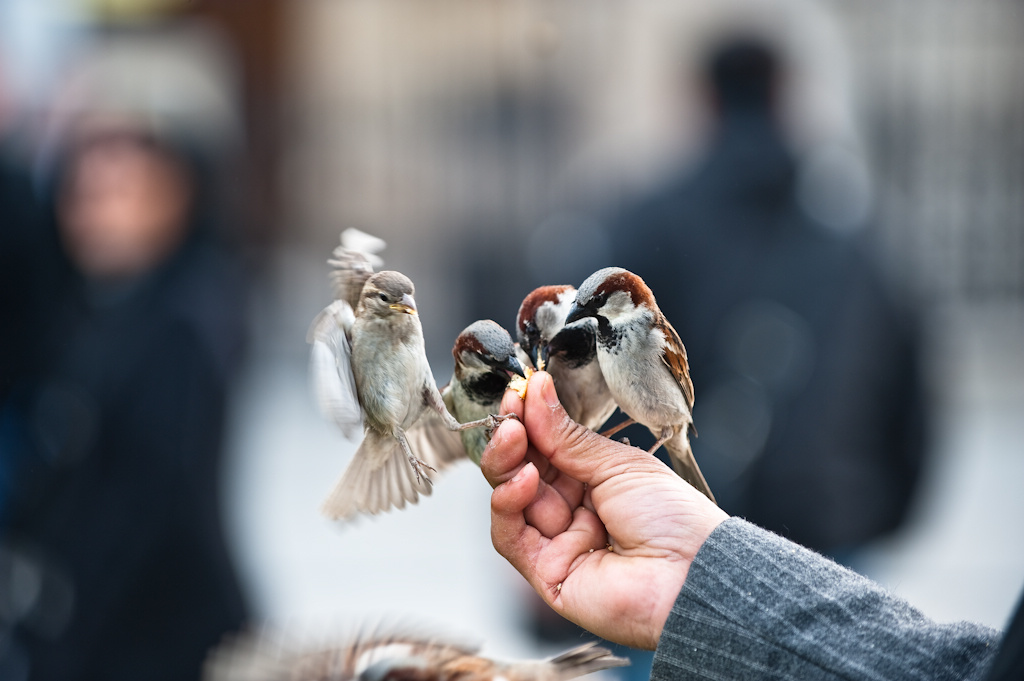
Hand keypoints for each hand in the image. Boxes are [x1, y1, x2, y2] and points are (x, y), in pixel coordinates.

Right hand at [480, 371, 728, 649]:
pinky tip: (524, 478)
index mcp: (591, 482)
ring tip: (513, 437)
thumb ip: (568, 436)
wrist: (692, 572)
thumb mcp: (618, 464)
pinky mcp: (545, 572)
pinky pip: (510, 536)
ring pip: (509, 500)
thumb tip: (536, 391)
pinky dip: (508, 503)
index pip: (545, 448)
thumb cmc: (672, 518)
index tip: (519, 393)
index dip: (528, 421)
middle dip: (512, 439)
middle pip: (521, 471)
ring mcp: (556, 542)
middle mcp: (570, 511)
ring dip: (506, 465)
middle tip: (510, 414)